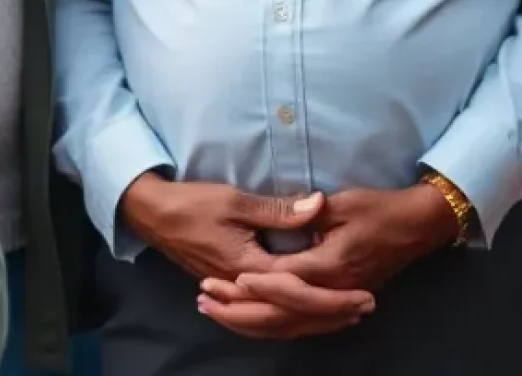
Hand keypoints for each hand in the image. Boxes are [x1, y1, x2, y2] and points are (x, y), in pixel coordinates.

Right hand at [122, 174, 370, 341]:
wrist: (157, 215)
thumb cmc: (196, 204)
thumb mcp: (238, 201)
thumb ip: (279, 210)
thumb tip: (318, 206)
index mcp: (248, 268)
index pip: (298, 291)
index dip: (332, 295)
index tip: (363, 293)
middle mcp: (243, 288)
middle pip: (292, 314)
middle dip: (330, 313)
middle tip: (364, 309)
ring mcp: (235, 291)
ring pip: (278, 320)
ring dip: (312, 319)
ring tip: (344, 316)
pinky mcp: (230, 287)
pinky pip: (264, 315)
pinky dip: (287, 318)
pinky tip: (303, 314)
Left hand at [196, 186, 450, 338]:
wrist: (417, 225)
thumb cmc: (380, 208)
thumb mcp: (346, 202)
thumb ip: (314, 212)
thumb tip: (295, 211)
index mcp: (331, 266)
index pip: (285, 282)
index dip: (253, 283)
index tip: (224, 280)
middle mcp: (332, 291)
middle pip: (279, 314)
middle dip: (240, 312)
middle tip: (206, 303)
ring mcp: (336, 300)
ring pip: (288, 325)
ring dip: (251, 322)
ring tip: (218, 314)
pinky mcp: (339, 301)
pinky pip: (301, 325)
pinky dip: (273, 325)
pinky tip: (254, 321)